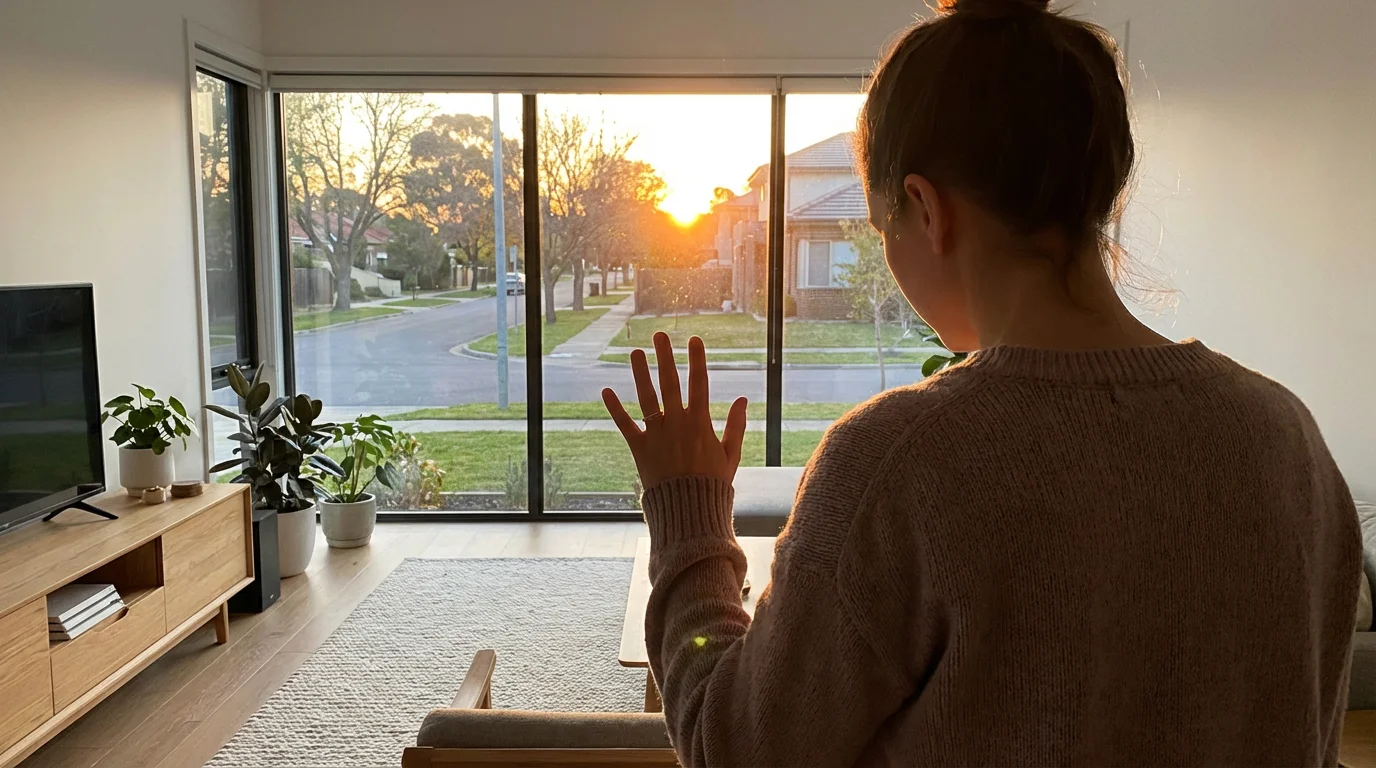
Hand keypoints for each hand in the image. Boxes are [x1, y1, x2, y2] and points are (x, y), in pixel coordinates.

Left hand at [602, 332, 747, 490]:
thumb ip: (735, 426)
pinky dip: (615, 409)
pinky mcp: (640, 448)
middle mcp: (676, 423)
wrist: (689, 510)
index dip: (697, 360)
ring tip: (635, 353)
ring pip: (646, 397)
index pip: (699, 383)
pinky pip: (625, 425)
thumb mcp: (731, 455)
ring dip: (640, 373)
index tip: (694, 339)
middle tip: (659, 335)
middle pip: (669, 383)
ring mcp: (656, 434)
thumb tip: (742, 399)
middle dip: (664, 357)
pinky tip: (606, 390)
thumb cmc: (713, 484)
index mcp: (700, 422)